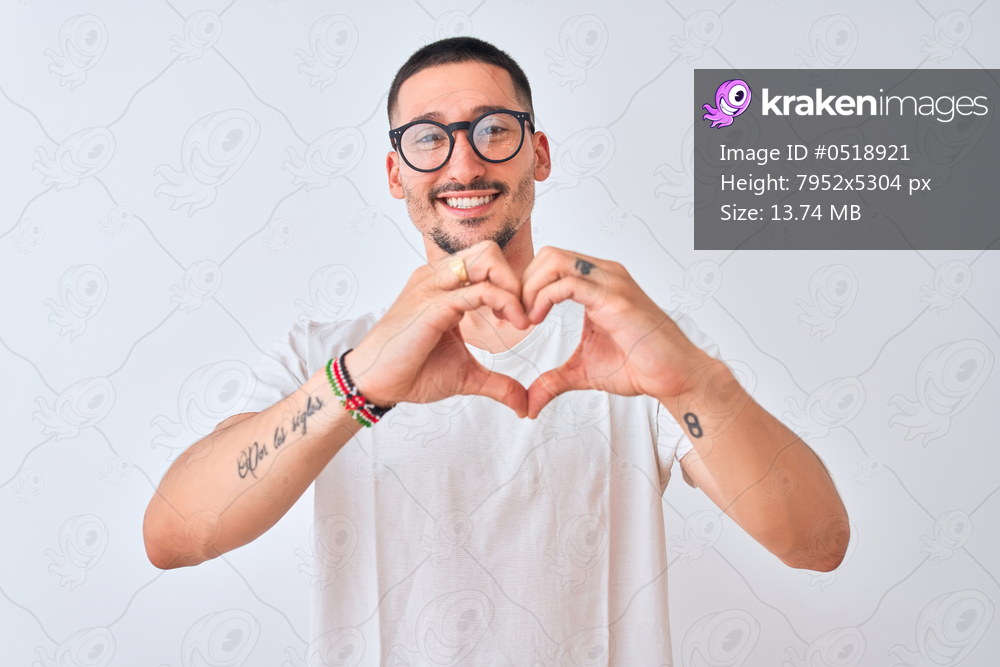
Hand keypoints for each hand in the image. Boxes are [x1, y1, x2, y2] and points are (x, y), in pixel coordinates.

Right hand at [344, 240, 531, 417]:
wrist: (374, 384)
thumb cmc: (411, 372)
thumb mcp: (466, 376)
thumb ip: (498, 383)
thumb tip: (525, 405)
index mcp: (443, 286)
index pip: (487, 263)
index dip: (512, 286)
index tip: (523, 318)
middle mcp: (437, 278)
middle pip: (490, 251)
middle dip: (516, 279)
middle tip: (525, 314)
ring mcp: (434, 287)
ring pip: (487, 259)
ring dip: (513, 286)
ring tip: (521, 319)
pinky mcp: (433, 304)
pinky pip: (479, 290)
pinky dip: (505, 302)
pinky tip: (513, 325)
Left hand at [519, 246, 710, 417]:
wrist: (674, 377)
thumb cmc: (639, 367)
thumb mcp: (584, 372)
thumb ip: (553, 381)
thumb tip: (529, 406)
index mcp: (597, 284)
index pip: (550, 264)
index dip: (525, 286)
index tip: (513, 317)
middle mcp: (604, 275)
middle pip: (548, 255)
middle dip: (522, 283)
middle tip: (513, 317)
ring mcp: (611, 283)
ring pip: (554, 260)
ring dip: (530, 288)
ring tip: (525, 319)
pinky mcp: (615, 298)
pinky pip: (568, 283)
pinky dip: (543, 298)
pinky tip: (537, 320)